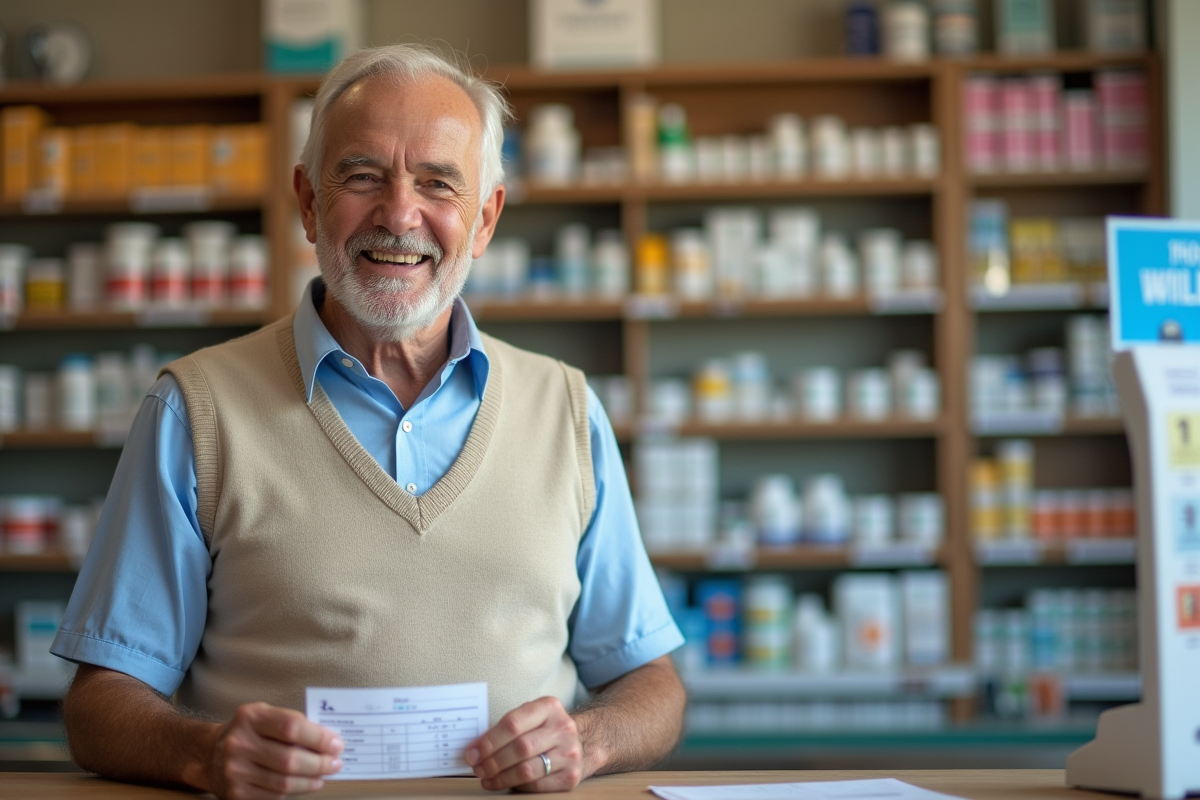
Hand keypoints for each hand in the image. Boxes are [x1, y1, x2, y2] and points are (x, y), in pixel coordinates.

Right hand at [204, 701, 342, 799]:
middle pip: (289, 759)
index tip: (336, 743)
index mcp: (250, 717)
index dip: (318, 737)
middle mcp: (238, 743)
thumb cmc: (248, 732)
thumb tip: (328, 740)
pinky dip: (295, 791)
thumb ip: (293, 723)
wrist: (209, 755)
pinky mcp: (235, 794)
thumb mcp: (265, 716)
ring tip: (323, 774)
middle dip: (319, 763)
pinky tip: (305, 784)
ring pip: (284, 782)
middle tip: (335, 763)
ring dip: (311, 780)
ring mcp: (235, 771)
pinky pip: (274, 796)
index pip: (291, 727)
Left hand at [465, 696, 583, 791]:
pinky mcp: (571, 776)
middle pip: (520, 748)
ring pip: (527, 770)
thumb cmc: (545, 730)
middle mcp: (563, 728)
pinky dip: (516, 786)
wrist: (584, 742)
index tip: (471, 753)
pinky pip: (536, 785)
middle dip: (492, 761)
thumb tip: (474, 748)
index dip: (489, 740)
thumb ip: (507, 728)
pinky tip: (504, 784)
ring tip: (486, 779)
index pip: (513, 723)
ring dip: (501, 777)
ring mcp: (570, 753)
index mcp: (549, 707)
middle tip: (477, 768)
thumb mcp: (532, 717)